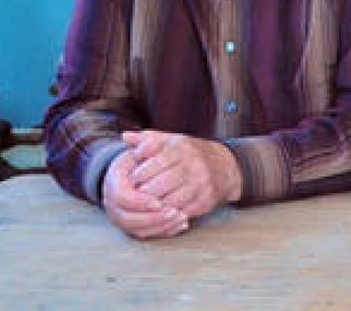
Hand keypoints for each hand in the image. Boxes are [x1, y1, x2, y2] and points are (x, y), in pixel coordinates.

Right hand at [100, 149, 188, 239]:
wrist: (135, 171)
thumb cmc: (142, 158)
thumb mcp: (145, 147)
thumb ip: (146, 143)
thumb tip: (147, 142)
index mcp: (114, 182)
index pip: (123, 198)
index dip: (141, 202)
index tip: (159, 202)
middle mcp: (112, 202)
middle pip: (128, 219)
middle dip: (152, 218)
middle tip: (175, 213)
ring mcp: (121, 216)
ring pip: (137, 230)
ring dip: (160, 226)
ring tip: (181, 218)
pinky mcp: (132, 225)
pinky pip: (146, 234)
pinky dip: (163, 231)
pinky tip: (181, 224)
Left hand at [122, 130, 242, 219]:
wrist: (225, 166)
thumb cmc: (191, 153)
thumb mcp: (171, 140)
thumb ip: (147, 139)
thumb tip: (125, 136)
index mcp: (181, 149)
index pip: (152, 165)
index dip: (138, 175)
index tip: (131, 180)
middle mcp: (192, 165)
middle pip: (158, 186)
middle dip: (143, 193)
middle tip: (134, 196)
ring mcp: (200, 184)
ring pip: (168, 201)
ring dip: (154, 206)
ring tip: (146, 204)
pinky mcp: (205, 201)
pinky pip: (180, 212)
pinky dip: (168, 213)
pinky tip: (161, 210)